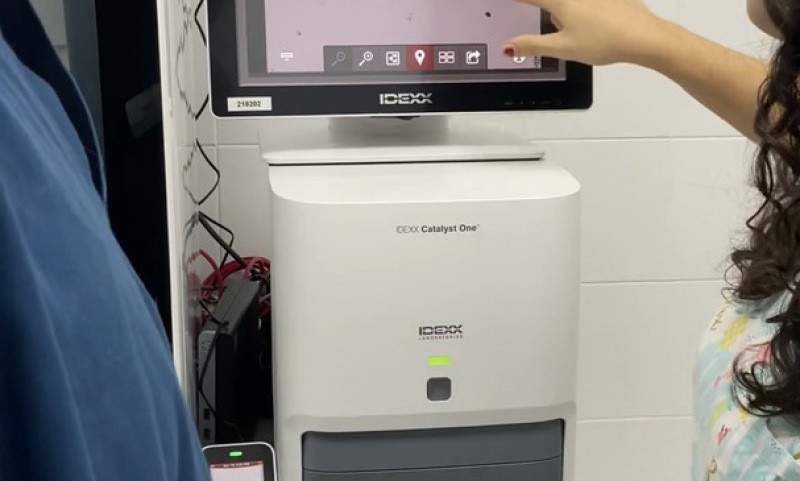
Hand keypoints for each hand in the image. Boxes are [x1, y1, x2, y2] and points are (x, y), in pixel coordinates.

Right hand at [503, 0, 672, 66]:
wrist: (644, 37)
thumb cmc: (605, 41)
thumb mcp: (563, 49)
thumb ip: (533, 46)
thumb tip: (507, 47)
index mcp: (561, 3)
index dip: (519, 0)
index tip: (508, 3)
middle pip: (553, 4)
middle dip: (552, 14)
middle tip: (561, 30)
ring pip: (573, 4)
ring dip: (572, 15)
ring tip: (585, 31)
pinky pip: (591, 4)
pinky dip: (589, 12)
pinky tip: (600, 23)